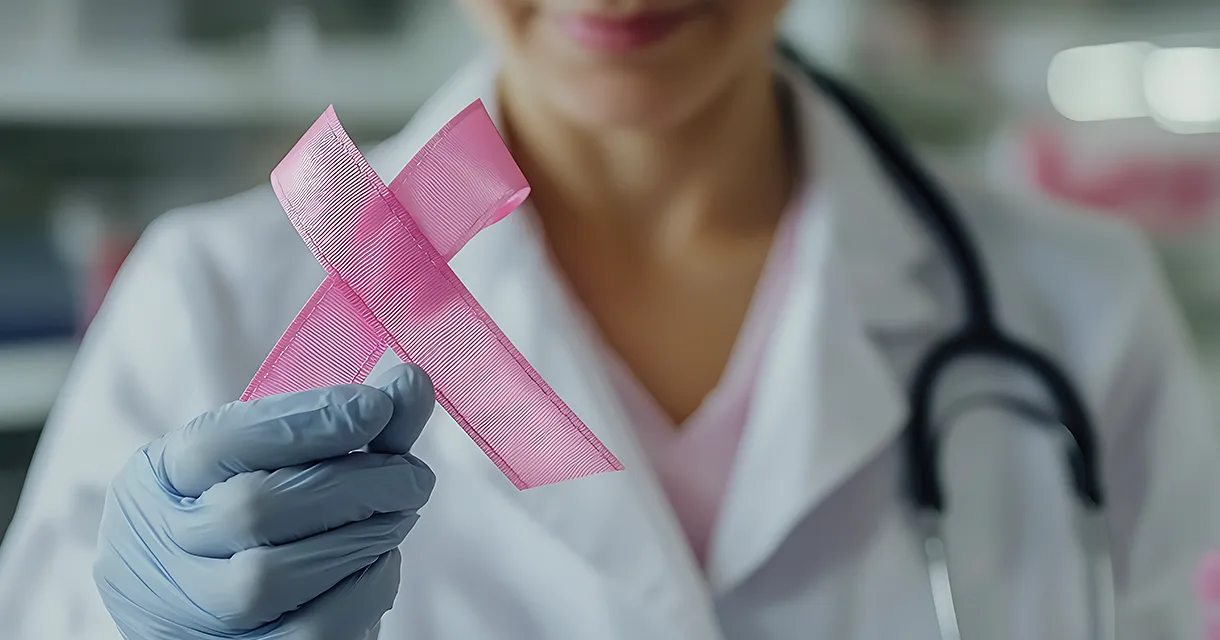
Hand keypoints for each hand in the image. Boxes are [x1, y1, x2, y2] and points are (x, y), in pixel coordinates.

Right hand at [93, 364, 435, 639]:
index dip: (305, 422)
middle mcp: (156, 549)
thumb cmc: (252, 523)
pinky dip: (361, 590)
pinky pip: (308, 631)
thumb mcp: (276, 463)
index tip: (377, 407)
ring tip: (397, 516)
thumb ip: (345, 427)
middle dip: (353, 484)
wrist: (210, 614)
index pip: (222, 441)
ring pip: (272, 577)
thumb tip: (411, 383)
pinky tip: (380, 564)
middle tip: (414, 476)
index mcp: (159, 480)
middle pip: (254, 508)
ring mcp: (188, 613)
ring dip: (360, 537)